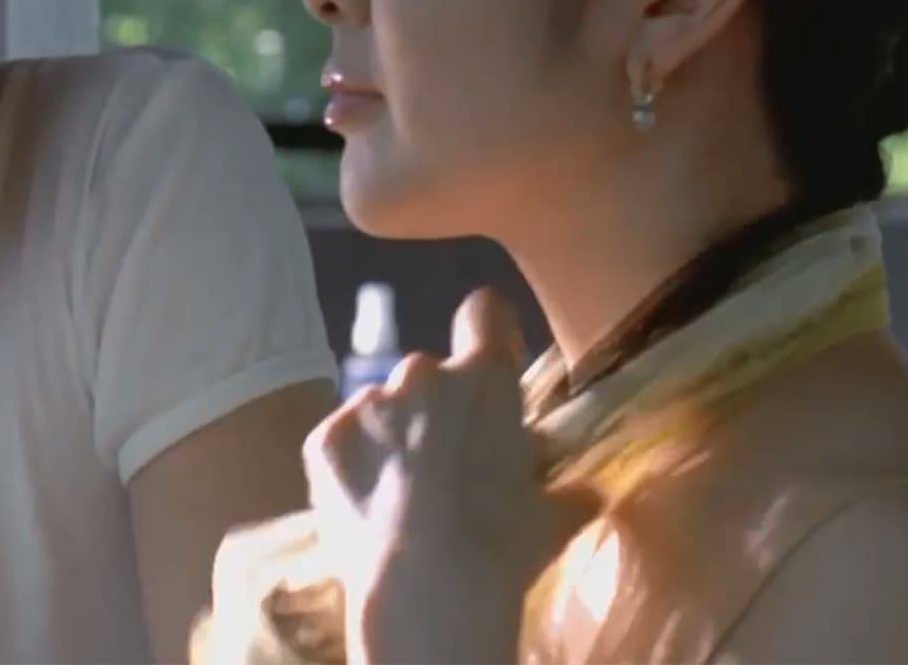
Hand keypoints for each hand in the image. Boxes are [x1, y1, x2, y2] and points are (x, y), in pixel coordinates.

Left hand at [302, 289, 597, 663]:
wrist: (421, 594)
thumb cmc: (499, 551)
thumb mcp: (551, 521)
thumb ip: (567, 492)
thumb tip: (584, 492)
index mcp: (483, 378)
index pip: (485, 313)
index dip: (489, 335)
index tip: (489, 363)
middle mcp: (419, 374)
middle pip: (429, 376)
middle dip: (438, 411)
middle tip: (449, 466)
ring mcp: (365, 404)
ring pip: (381, 408)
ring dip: (392, 438)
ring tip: (404, 498)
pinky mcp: (323, 438)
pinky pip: (343, 441)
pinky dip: (354, 466)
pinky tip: (370, 508)